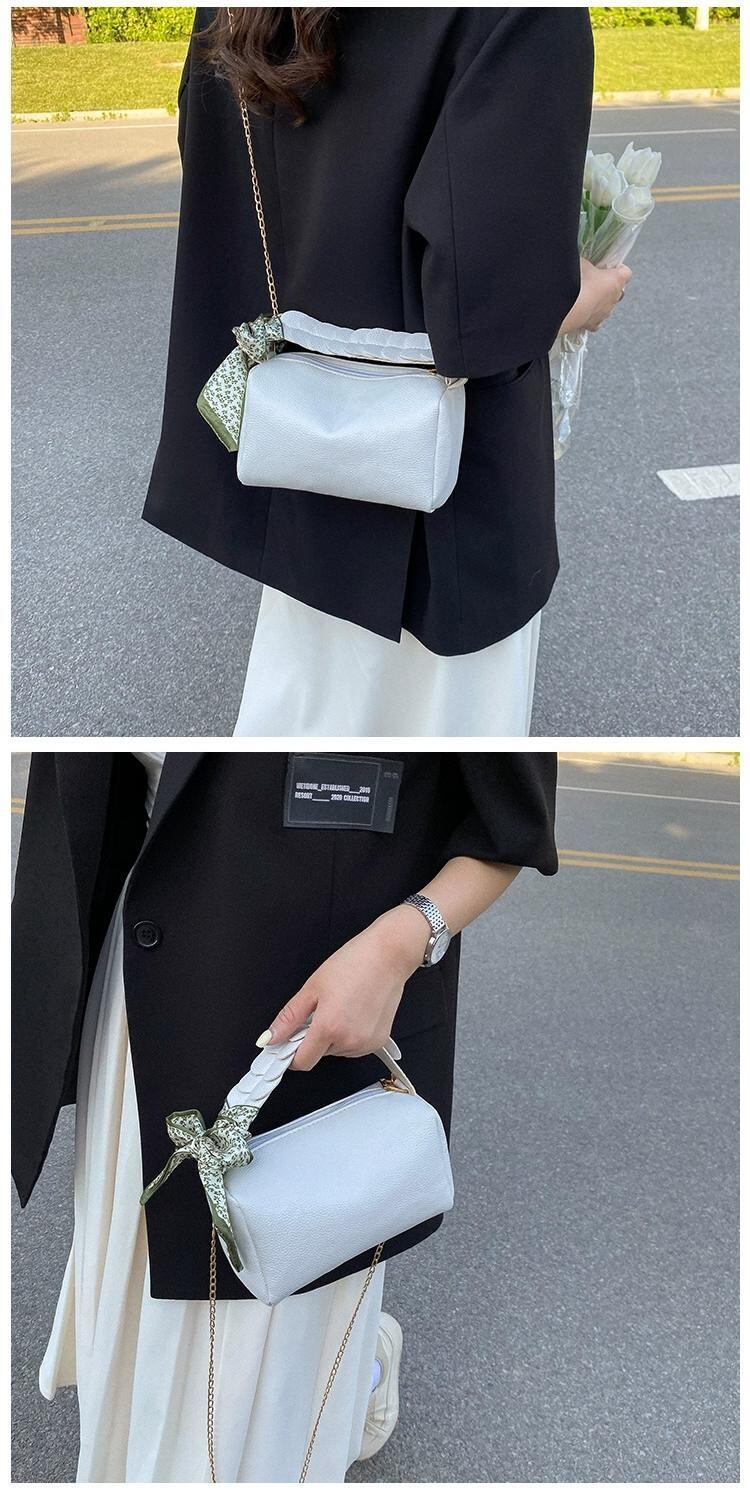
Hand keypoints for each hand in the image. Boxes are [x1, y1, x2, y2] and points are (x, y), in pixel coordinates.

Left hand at [256, 905, 429, 1070]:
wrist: (389, 954)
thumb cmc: (354, 963)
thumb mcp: (312, 987)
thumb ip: (289, 1017)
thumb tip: (270, 1038)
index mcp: (328, 1028)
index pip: (302, 1062)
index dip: (291, 1054)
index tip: (289, 1042)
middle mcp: (349, 1041)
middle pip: (319, 1054)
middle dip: (315, 1037)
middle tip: (322, 1009)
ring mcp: (366, 1043)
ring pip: (337, 1050)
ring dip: (334, 1036)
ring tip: (342, 1006)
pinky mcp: (379, 1041)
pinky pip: (354, 1047)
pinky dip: (350, 1035)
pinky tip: (355, 1012)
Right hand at [559, 258, 632, 335]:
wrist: (568, 307)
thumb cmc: (578, 284)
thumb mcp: (582, 263)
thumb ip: (589, 264)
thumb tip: (586, 266)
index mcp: (616, 279)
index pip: (626, 273)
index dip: (619, 270)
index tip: (611, 268)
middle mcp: (615, 297)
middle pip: (618, 290)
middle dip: (609, 286)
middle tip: (596, 282)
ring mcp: (606, 312)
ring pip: (608, 306)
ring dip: (601, 302)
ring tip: (586, 297)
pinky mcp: (595, 324)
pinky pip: (597, 320)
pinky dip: (592, 316)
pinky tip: (582, 311)